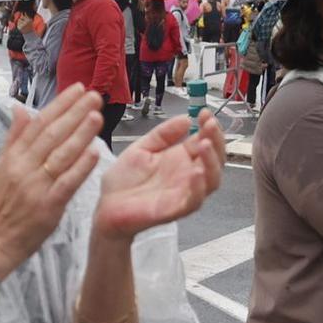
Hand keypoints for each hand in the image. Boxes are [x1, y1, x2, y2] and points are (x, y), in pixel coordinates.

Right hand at [0, 87, 102, 276]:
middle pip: (52, 134)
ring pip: (61, 155)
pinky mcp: (47, 206)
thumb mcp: (1, 167)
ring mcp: (36, 187)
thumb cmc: (0, 205)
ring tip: (97, 116)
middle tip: (94, 95)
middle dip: (75, 112)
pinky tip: (95, 152)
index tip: (77, 89)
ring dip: (81, 134)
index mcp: (13, 157)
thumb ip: (14, 138)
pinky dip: (81, 167)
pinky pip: (67, 182)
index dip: (59, 105)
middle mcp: (23, 168)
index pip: (38, 124)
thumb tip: (21, 108)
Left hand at [95, 111, 224, 239]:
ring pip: (212, 180)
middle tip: (209, 124)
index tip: (204, 113)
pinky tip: (196, 172)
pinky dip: (199, 187)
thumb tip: (185, 119)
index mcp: (181, 159)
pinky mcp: (175, 209)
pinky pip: (194, 200)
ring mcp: (184, 193)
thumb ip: (163, 134)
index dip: (209, 127)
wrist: (105, 205)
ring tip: (204, 143)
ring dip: (212, 161)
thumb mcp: (142, 148)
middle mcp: (187, 176)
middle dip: (217, 140)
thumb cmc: (123, 181)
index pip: (206, 141)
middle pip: (215, 160)